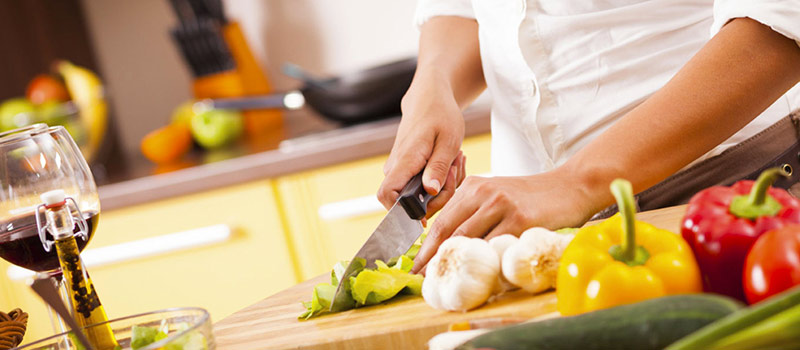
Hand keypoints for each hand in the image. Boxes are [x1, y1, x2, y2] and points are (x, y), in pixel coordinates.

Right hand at [378, 76, 465, 214]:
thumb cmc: (440, 115)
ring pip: (418, 195)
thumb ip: (438, 167)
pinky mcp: (406, 170)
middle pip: (409, 201)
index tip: (425, 215)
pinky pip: (421, 186)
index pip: (386, 195)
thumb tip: (430, 191)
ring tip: (455, 162)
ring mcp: (400, 169)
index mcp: (405, 160)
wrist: (429, 99)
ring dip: (442, 187)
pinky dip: (439, 181)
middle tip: (455, 172)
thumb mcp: (448, 140)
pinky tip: (448, 164)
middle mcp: (396, 167)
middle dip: (438, 198)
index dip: (401, 211)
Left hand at [412, 168, 602, 273]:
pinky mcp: (519, 220)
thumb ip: (473, 212)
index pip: (442, 218)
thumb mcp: (496, 195)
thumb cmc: (531, 198)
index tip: (416, 264)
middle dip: (432, 256)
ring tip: (444, 279)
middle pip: (448, 229)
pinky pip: (494, 247)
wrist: (569, 188)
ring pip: (468, 239)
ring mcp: (501, 205)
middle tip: (422, 276)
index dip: (426, 245)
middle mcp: (484, 193)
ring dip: (454, 262)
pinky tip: (477, 276)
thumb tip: (446, 242)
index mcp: (473, 186)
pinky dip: (484, 263)